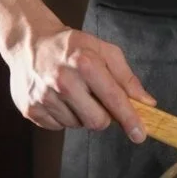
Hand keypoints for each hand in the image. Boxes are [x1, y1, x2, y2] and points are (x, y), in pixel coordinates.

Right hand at [6, 17, 155, 141]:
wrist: (30, 43)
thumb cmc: (72, 46)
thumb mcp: (103, 50)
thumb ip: (126, 77)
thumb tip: (147, 102)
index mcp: (85, 62)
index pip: (113, 98)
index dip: (129, 118)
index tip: (139, 134)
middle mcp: (63, 81)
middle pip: (97, 121)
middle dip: (104, 115)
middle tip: (97, 98)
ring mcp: (44, 97)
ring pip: (77, 125)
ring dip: (81, 114)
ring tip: (74, 92)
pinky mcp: (30, 109)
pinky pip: (58, 127)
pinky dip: (64, 117)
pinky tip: (59, 98)